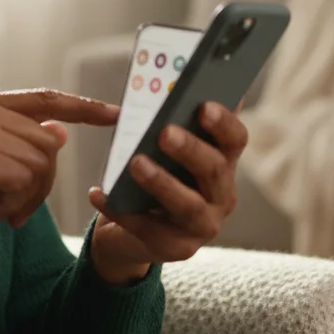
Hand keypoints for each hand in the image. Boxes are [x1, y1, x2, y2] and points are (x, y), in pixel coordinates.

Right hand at [0, 89, 119, 249]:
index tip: (115, 112)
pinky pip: (23, 182)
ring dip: (27, 199)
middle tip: (14, 210)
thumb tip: (59, 133)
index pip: (44, 99)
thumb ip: (15, 142)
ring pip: (40, 164)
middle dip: (41, 185)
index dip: (82, 107)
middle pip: (47, 143)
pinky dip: (13, 206)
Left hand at [87, 100, 247, 283]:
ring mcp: (201, 226)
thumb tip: (168, 84)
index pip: (236, 140)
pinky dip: (120, 210)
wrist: (131, 233)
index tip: (203, 106)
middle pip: (215, 170)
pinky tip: (98, 193)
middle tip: (163, 133)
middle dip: (190, 150)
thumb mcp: (163, 154)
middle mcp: (221, 196)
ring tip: (136, 163)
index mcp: (223, 164)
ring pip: (188, 205)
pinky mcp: (174, 248)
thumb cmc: (152, 180)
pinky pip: (147, 229)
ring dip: (162, 182)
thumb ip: (171, 126)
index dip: (224, 123)